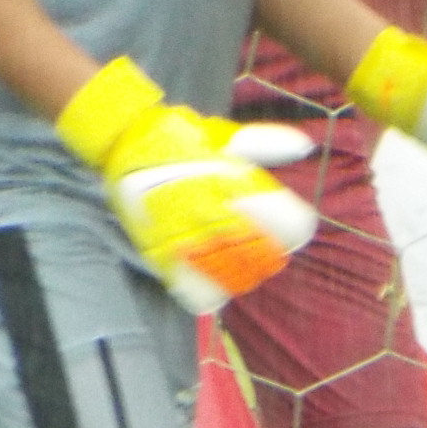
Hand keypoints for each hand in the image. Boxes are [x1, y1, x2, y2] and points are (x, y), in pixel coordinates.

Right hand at [57, 58, 317, 312]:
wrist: (121, 141)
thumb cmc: (178, 138)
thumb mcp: (224, 134)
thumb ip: (266, 142)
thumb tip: (305, 146)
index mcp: (231, 183)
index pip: (284, 221)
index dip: (297, 227)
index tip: (298, 226)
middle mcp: (211, 213)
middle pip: (261, 254)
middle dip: (272, 254)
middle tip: (273, 248)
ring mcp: (184, 236)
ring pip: (232, 276)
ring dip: (247, 274)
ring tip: (248, 266)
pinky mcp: (160, 254)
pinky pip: (195, 290)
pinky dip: (213, 292)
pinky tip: (218, 282)